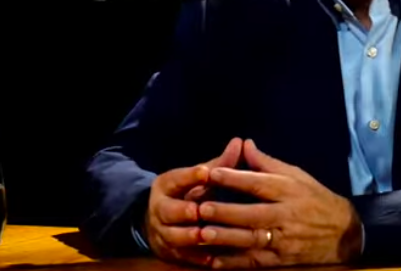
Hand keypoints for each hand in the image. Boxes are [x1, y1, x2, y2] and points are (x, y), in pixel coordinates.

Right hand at [144, 138, 242, 265]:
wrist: (159, 220)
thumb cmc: (189, 193)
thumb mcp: (198, 177)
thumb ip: (220, 164)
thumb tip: (241, 142)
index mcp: (167, 185)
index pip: (176, 178)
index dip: (190, 176)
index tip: (204, 172)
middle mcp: (160, 208)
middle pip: (167, 210)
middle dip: (182, 211)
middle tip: (196, 210)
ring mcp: (163, 231)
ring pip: (172, 235)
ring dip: (187, 236)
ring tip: (203, 235)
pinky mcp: (169, 251)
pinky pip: (181, 256)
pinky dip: (195, 257)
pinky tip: (210, 259)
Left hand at [196, 139, 363, 267]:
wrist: (343, 233)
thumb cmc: (316, 199)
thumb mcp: (297, 176)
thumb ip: (267, 163)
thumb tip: (245, 144)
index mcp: (289, 191)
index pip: (259, 183)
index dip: (234, 178)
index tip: (212, 173)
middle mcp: (286, 215)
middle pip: (253, 214)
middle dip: (226, 212)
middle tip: (202, 208)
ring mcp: (284, 240)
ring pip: (252, 240)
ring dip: (226, 238)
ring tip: (203, 234)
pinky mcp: (282, 260)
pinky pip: (255, 261)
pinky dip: (235, 262)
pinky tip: (215, 261)